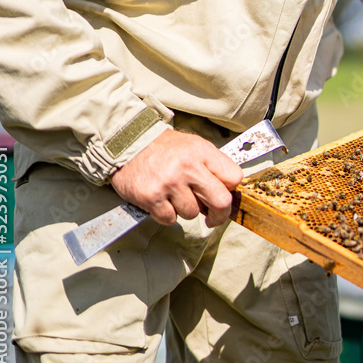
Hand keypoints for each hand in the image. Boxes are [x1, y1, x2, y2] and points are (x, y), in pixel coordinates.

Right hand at [110, 128, 242, 226]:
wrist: (129, 142)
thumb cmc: (164, 148)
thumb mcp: (193, 146)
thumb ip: (211, 165)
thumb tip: (228, 192)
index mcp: (202, 151)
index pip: (234, 177)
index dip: (231, 191)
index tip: (225, 196)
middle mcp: (188, 166)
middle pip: (220, 201)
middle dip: (219, 214)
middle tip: (213, 217)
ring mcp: (170, 182)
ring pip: (192, 213)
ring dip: (184, 209)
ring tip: (174, 194)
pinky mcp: (152, 197)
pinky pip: (170, 219)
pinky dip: (166, 214)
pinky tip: (160, 199)